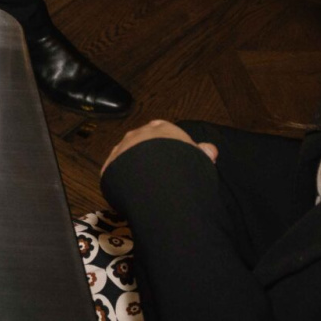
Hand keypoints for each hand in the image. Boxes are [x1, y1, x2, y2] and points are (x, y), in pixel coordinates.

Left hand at [102, 119, 218, 174]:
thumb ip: (205, 152)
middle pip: (143, 142)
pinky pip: (115, 172)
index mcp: (162, 129)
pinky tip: (130, 192)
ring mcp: (122, 149)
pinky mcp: (110, 166)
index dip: (168, 144)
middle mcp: (140, 134)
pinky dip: (122, 181)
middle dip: (148, 155)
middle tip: (157, 174)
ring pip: (126, 156)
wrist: (159, 176)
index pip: (163, 130)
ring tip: (143, 185)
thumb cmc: (185, 165)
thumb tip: (210, 149)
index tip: (173, 158)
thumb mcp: (202, 159)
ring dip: (132, 167)